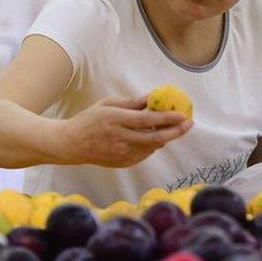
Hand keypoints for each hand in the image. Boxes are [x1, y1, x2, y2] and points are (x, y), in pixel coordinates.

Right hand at [59, 96, 193, 167]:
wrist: (71, 144)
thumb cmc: (90, 119)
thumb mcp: (108, 104)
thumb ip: (132, 103)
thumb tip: (153, 97)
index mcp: (115, 120)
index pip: (146, 121)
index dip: (166, 118)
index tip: (183, 114)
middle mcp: (120, 139)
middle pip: (155, 138)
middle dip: (176, 131)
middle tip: (189, 123)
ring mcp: (122, 154)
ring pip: (152, 147)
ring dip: (164, 136)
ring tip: (171, 126)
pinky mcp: (122, 163)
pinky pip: (144, 154)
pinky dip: (152, 145)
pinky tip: (151, 136)